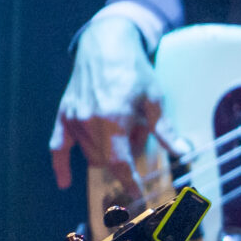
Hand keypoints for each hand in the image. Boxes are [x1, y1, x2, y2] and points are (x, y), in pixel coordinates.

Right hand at [49, 12, 167, 189]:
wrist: (106, 44)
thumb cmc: (134, 70)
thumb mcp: (155, 99)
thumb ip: (165, 131)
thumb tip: (183, 153)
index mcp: (112, 118)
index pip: (119, 163)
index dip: (130, 182)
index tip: (140, 195)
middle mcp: (88, 121)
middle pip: (106, 160)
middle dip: (124, 160)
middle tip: (139, 136)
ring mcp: (73, 118)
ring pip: (90, 154)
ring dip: (107, 152)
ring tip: (123, 125)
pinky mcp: (63, 115)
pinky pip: (57, 147)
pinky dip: (61, 165)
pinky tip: (64, 181)